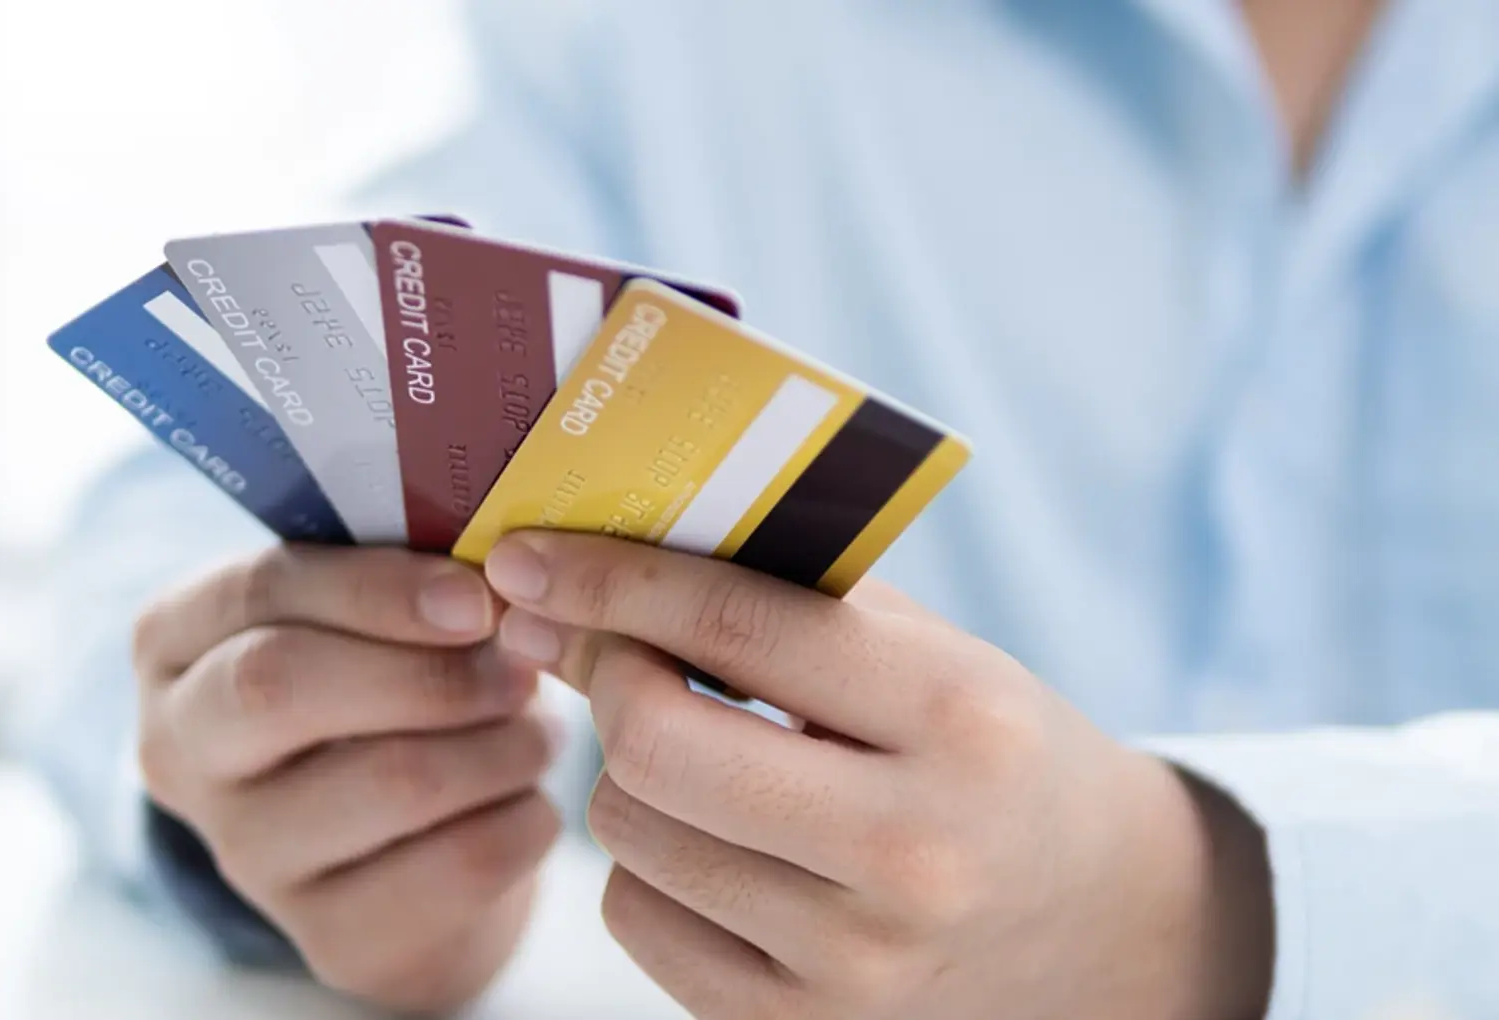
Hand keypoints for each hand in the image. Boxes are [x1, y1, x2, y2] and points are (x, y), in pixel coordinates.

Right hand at [132, 544, 562, 1014]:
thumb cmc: (388, 680)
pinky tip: (529, 798)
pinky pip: (455, 865)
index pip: (261, 592)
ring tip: (536, 727)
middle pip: (284, 685)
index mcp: (177, 641)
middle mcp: (183, 750)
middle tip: (520, 666)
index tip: (475, 596)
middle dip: (430, 668)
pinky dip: (522, 818)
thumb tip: (504, 571)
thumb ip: (406, 570)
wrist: (404, 840)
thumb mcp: (371, 612)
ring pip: (391, 779)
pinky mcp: (329, 937)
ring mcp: (247, 855)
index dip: (379, 589)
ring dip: (500, 742)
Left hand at [481, 533, 1274, 1019]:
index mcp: (956, 720)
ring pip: (629, 833)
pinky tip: (714, 842)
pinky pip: (636, 919)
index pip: (739, 627)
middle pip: (656, 745)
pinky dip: (646, 863)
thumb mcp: (932, 654)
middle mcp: (911, 851)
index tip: (527, 556)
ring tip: (697, 756)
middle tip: (606, 655)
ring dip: (627, 773)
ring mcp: (854, 963)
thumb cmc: (990, 754)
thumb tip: (597, 579)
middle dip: (606, 680)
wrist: (1091, 921)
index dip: (610, 580)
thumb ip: (790, 601)